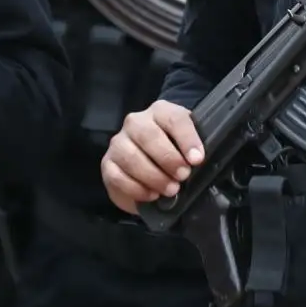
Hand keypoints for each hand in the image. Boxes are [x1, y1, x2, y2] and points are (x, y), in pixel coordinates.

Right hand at [103, 100, 204, 214]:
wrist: (153, 165)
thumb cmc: (175, 152)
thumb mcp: (188, 146)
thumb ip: (194, 150)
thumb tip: (198, 162)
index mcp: (160, 112)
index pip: (174, 118)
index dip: (187, 139)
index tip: (197, 160)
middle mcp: (135, 122)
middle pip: (149, 135)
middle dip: (168, 158)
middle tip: (183, 176)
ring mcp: (118, 142)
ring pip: (131, 156)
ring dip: (153, 176)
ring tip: (171, 189)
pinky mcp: (107, 164)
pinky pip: (117, 176)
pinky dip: (137, 189)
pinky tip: (152, 195)